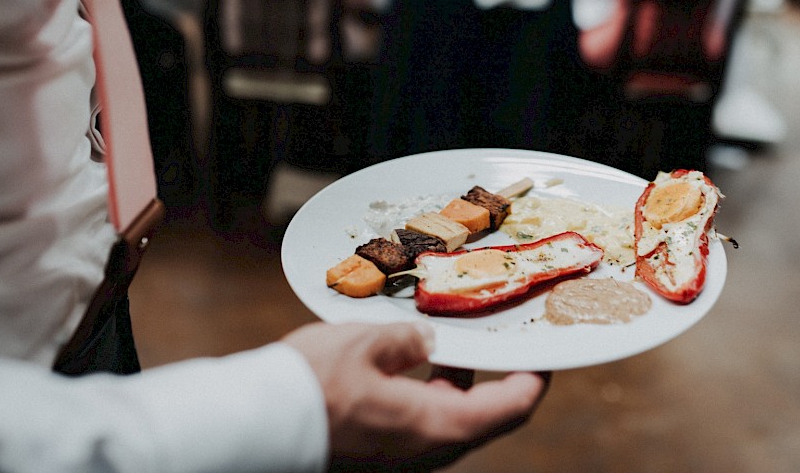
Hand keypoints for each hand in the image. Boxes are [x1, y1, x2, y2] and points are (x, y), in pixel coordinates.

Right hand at [283, 321, 548, 470]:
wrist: (253, 428)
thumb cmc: (311, 387)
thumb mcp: (366, 344)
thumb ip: (407, 340)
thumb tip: (426, 341)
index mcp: (439, 427)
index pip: (513, 407)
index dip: (536, 379)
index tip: (546, 354)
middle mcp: (428, 453)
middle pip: (484, 417)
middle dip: (495, 376)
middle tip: (496, 338)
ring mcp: (402, 460)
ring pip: (448, 421)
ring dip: (456, 383)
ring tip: (448, 341)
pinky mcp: (378, 458)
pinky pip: (418, 426)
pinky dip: (425, 394)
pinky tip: (407, 362)